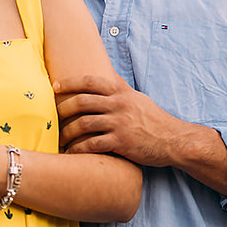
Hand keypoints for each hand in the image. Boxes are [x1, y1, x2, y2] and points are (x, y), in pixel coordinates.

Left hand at [54, 74, 180, 166]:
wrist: (173, 140)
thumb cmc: (154, 119)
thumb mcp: (138, 98)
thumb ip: (121, 87)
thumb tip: (108, 73)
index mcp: (121, 92)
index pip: (90, 81)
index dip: (69, 82)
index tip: (55, 87)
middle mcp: (119, 105)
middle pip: (82, 102)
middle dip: (63, 109)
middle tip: (54, 117)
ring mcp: (120, 123)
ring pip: (84, 124)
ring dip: (68, 132)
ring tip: (61, 138)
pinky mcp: (121, 143)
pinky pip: (92, 145)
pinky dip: (78, 149)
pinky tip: (72, 153)